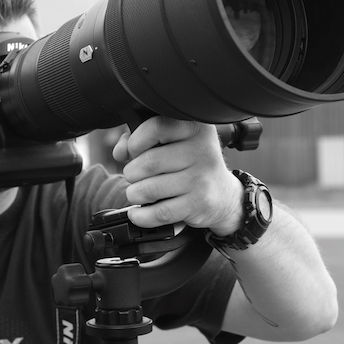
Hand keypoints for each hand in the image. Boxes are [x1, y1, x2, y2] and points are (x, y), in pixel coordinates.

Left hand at [112, 116, 243, 235]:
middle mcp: (202, 151)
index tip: (132, 151)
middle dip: (131, 172)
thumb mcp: (173, 142)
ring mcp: (201, 179)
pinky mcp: (198, 204)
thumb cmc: (190, 163)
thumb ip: (141, 138)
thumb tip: (120, 152)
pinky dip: (141, 216)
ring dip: (134, 193)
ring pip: (149, 189)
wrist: (223, 194)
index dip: (135, 141)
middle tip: (135, 176)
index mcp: (196, 128)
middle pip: (148, 162)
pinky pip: (158, 213)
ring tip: (137, 192)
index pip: (157, 127)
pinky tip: (138, 212)